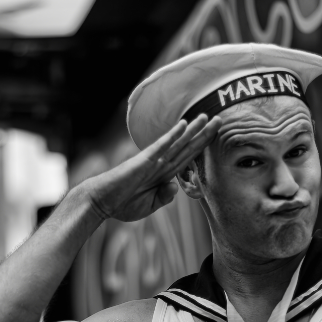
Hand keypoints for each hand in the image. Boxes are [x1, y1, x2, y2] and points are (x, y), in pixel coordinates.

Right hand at [83, 114, 220, 222]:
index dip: (202, 148)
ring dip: (193, 130)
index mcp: (163, 175)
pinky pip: (161, 146)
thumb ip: (163, 197)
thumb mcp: (149, 206)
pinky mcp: (144, 160)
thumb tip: (175, 187)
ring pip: (178, 143)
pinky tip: (183, 125)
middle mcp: (161, 164)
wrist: (101, 201)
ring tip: (207, 116)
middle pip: (187, 147)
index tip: (215, 138)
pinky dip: (173, 135)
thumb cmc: (122, 204)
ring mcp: (153, 160)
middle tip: (220, 120)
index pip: (187, 158)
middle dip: (204, 134)